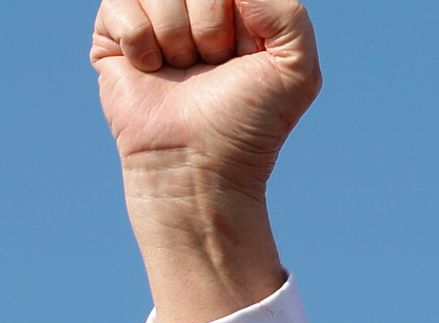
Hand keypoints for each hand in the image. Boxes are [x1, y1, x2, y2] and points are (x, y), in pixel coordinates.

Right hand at [92, 0, 319, 184]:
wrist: (199, 162)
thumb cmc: (249, 120)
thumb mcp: (298, 70)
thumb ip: (288, 14)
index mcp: (240, 11)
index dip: (236, 16)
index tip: (244, 53)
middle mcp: (196, 10)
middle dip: (209, 28)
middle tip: (212, 66)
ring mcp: (154, 19)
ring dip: (176, 39)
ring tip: (183, 71)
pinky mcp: (113, 33)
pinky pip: (120, 5)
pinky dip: (140, 42)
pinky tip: (152, 69)